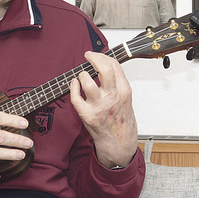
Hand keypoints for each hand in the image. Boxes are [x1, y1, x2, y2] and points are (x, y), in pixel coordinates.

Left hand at [69, 51, 137, 167]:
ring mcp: (99, 106)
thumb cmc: (121, 120)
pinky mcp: (87, 116)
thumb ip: (117, 82)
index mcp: (123, 91)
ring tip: (82, 76)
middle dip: (93, 58)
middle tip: (87, 56)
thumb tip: (104, 63)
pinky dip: (72, 87)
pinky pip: (75, 98)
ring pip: (87, 82)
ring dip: (82, 75)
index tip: (95, 55)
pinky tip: (74, 84)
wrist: (120, 143)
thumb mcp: (125, 97)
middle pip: (104, 69)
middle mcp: (112, 97)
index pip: (114, 65)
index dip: (103, 56)